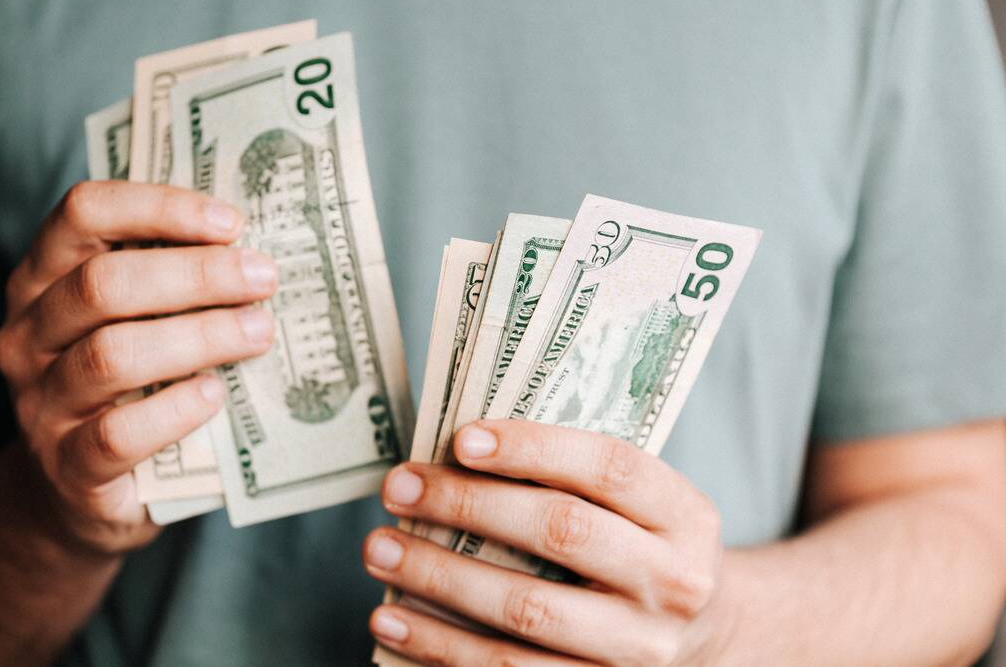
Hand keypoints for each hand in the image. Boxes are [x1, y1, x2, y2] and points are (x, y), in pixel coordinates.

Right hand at [0, 181, 276, 554]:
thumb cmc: (126, 388)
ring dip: (197, 337)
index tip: (231, 223)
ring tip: (258, 333)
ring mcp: (39, 403)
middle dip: (195, 275)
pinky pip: (116, 435)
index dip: (159, 207)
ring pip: (110, 356)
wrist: (79, 494)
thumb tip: (256, 250)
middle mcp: (27, 334)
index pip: (83, 213)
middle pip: (102, 284)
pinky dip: (174, 411)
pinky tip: (215, 396)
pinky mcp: (67, 468)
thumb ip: (172, 283)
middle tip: (263, 279)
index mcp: (42, 279)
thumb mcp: (136, 323)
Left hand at [363, 420, 722, 665]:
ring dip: (440, 578)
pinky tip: (393, 619)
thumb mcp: (641, 507)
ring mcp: (638, 650)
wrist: (703, 638)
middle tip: (399, 488)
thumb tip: (455, 454)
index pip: (610, 467)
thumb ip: (574, 477)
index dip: (534, 448)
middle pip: (562, 533)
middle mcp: (673, 584)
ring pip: (527, 612)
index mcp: (686, 517)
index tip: (461, 439)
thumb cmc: (642, 549)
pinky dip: (441, 648)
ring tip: (380, 550)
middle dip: (468, 506)